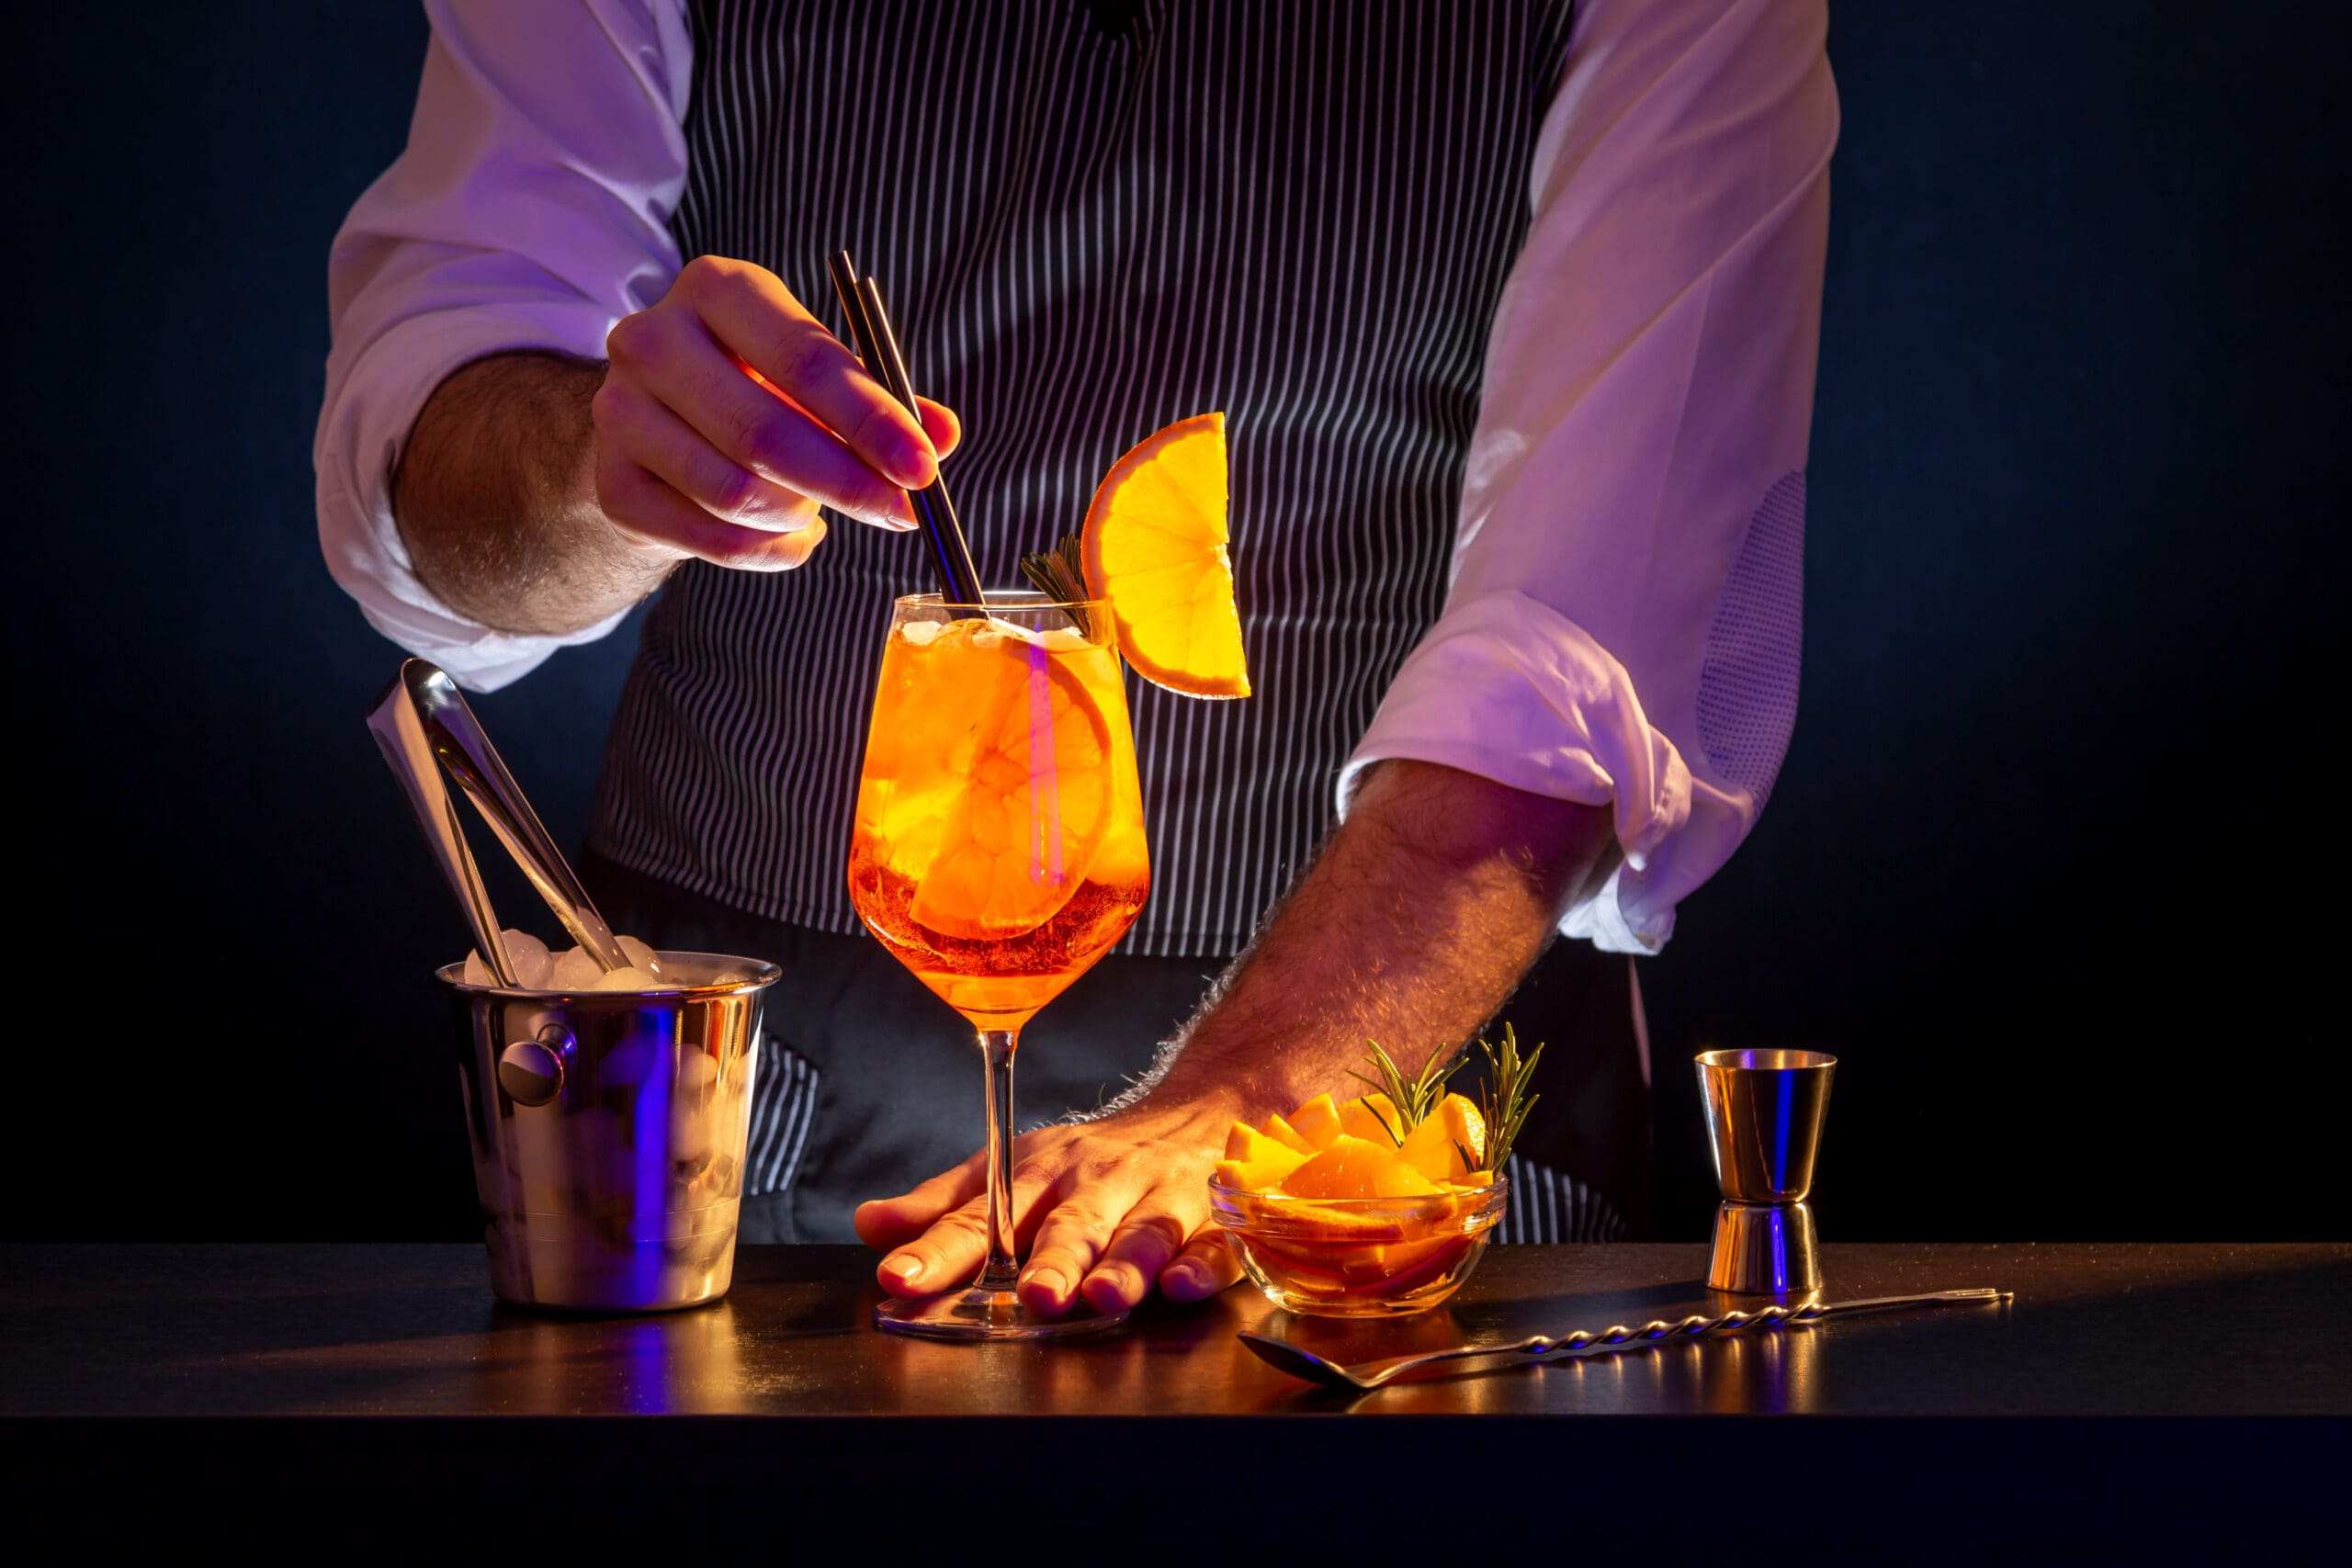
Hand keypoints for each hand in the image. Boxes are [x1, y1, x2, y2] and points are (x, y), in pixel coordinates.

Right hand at [593, 254, 960, 570]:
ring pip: (736, 493)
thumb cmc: (759, 390)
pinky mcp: (613, 484)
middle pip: (762, 431)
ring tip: (821, 507)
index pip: (803, 357)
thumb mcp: (820, 380)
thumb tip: (941, 434)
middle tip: (902, 512)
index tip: (922, 468)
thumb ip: (883, 403)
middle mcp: (653, 339)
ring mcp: (620, 412)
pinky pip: (714, 540)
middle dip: (847, 482)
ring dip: (802, 514)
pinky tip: (792, 532)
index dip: (870, 419)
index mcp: (717, 289)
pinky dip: (774, 549)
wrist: (659, 430)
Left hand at [853, 1091, 1248, 1314]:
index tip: (899, 1276)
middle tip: (1031, 1296)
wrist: (1202, 1112)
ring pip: (1143, 1233)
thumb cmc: (1092, 1161)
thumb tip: (870, 1225)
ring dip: (1125, 1265)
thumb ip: (943, 1205)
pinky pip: (1214, 1244)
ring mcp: (1160, 1200)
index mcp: (1040, 1174)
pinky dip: (1200, 1265)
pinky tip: (1182, 1285)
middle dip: (1051, 1262)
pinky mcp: (1215, 1221)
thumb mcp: (1014, 1168)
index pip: (980, 1216)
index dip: (937, 1247)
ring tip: (1104, 1296)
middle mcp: (1098, 1184)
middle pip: (1071, 1226)